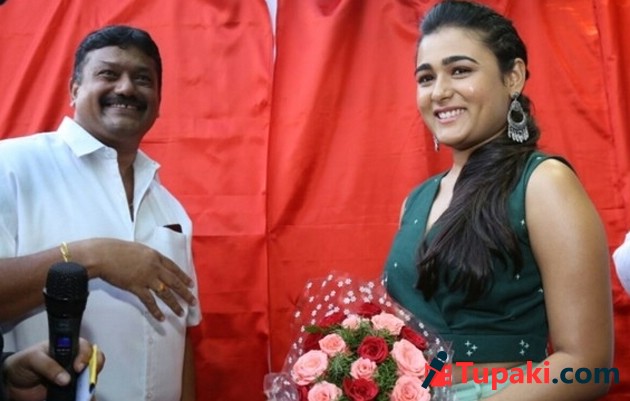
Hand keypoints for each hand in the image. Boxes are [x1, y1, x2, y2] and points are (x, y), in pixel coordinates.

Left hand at [3, 338, 104, 400]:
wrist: (11, 383)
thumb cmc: (22, 364)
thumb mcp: (32, 359)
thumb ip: (48, 365)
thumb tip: (66, 379)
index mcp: (67, 348)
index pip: (85, 347)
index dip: (86, 355)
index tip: (79, 366)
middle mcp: (73, 361)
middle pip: (94, 362)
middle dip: (94, 370)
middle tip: (88, 380)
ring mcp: (73, 377)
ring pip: (89, 379)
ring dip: (89, 386)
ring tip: (85, 394)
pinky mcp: (69, 391)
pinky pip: (81, 394)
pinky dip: (84, 397)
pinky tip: (82, 399)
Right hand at [74, 238, 196, 320]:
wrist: (103, 255)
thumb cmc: (115, 250)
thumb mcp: (137, 249)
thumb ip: (146, 257)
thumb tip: (149, 263)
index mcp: (155, 256)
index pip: (174, 267)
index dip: (183, 277)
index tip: (191, 284)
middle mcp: (154, 267)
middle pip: (174, 282)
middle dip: (185, 293)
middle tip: (193, 302)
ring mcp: (146, 278)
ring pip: (165, 293)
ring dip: (174, 304)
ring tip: (181, 313)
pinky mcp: (136, 287)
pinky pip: (149, 301)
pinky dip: (155, 311)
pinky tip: (161, 318)